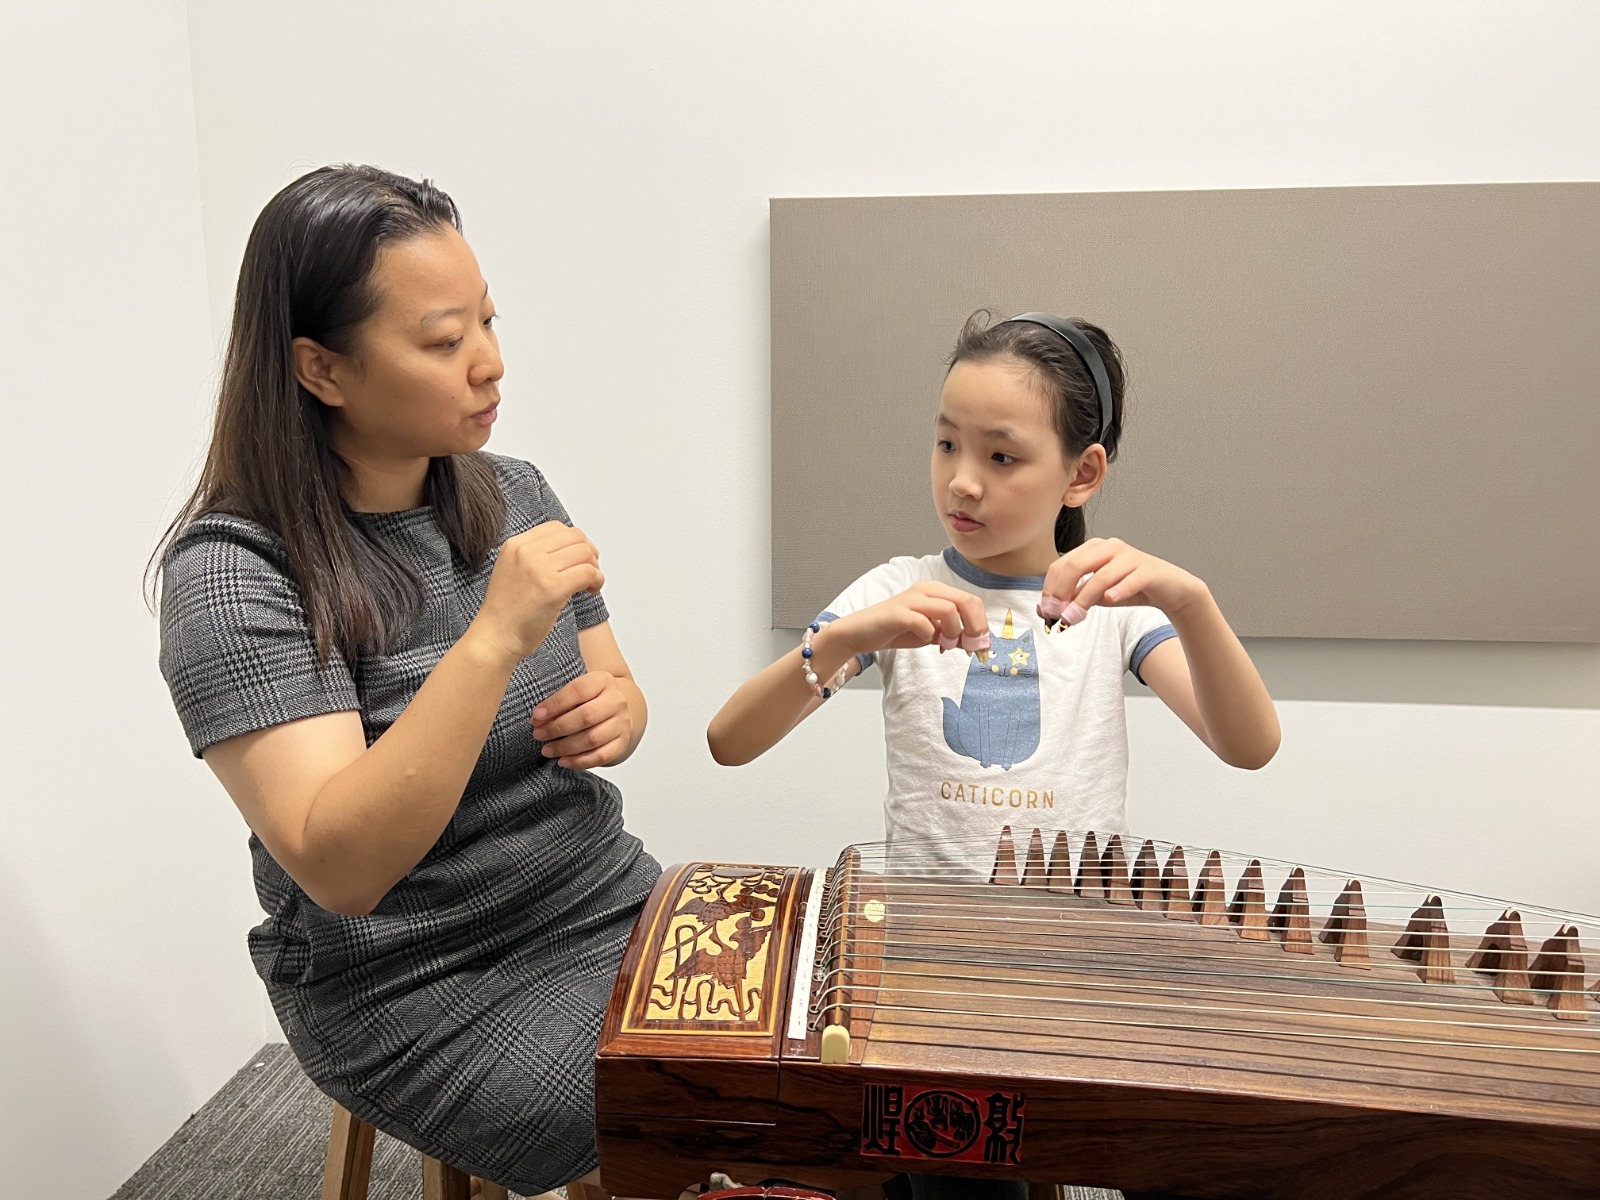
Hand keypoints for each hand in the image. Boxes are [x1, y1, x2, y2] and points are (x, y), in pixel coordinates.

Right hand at [470, 522, 603, 664]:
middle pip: (575, 537)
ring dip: (594, 568)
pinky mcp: (552, 588)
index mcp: (515, 545)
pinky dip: (597, 580)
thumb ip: (535, 556)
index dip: (575, 542)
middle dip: (589, 553)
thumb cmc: (508, 612)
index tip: (579, 559)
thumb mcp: (513, 570)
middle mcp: (525, 552)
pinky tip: (590, 591)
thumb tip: (573, 548)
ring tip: (589, 584)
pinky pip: (588, 572)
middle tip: (589, 572)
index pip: (557, 528)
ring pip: (585, 553)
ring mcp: (538, 568)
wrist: (495, 638)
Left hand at [531, 671, 632, 768]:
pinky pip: (601, 756)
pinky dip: (579, 761)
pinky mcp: (622, 743)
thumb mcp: (576, 690)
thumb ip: (559, 698)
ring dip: (565, 747)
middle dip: (557, 728)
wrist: (616, 711)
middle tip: (538, 734)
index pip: (578, 690)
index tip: (536, 716)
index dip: (555, 704)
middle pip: (586, 716)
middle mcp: (616, 701)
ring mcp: (622, 723)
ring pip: (592, 739)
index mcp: (602, 681)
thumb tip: (538, 717)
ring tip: (546, 750)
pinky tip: (563, 761)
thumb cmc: (588, 700)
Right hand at [831, 581, 990, 656]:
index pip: (972, 601)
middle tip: (970, 646)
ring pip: (949, 610)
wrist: (860, 633)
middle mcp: (926, 590)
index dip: (982, 624)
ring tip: (943, 643)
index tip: (980, 645)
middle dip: (974, 628)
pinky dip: (929, 634)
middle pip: (966, 602)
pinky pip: (924, 622)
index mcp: (937, 591)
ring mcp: (912, 599)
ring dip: (953, 632)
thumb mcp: (931, 633)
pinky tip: (923, 639)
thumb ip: (952, 635)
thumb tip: (977, 644)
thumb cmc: (896, 630)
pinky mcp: (898, 613)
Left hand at [1039, 537, 1206, 627]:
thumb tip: (1045, 610)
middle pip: (1076, 565)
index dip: (1049, 589)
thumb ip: (1073, 598)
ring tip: (1073, 618)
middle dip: (1061, 592)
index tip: (1045, 611)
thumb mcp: (1096, 595)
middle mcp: (1109, 547)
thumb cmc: (1130, 588)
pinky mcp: (1149, 570)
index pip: (1061, 565)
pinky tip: (1110, 600)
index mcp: (1092, 549)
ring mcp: (1130, 556)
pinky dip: (1119, 590)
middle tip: (1056, 615)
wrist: (1170, 590)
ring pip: (1101, 576)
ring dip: (1084, 599)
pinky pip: (1131, 579)